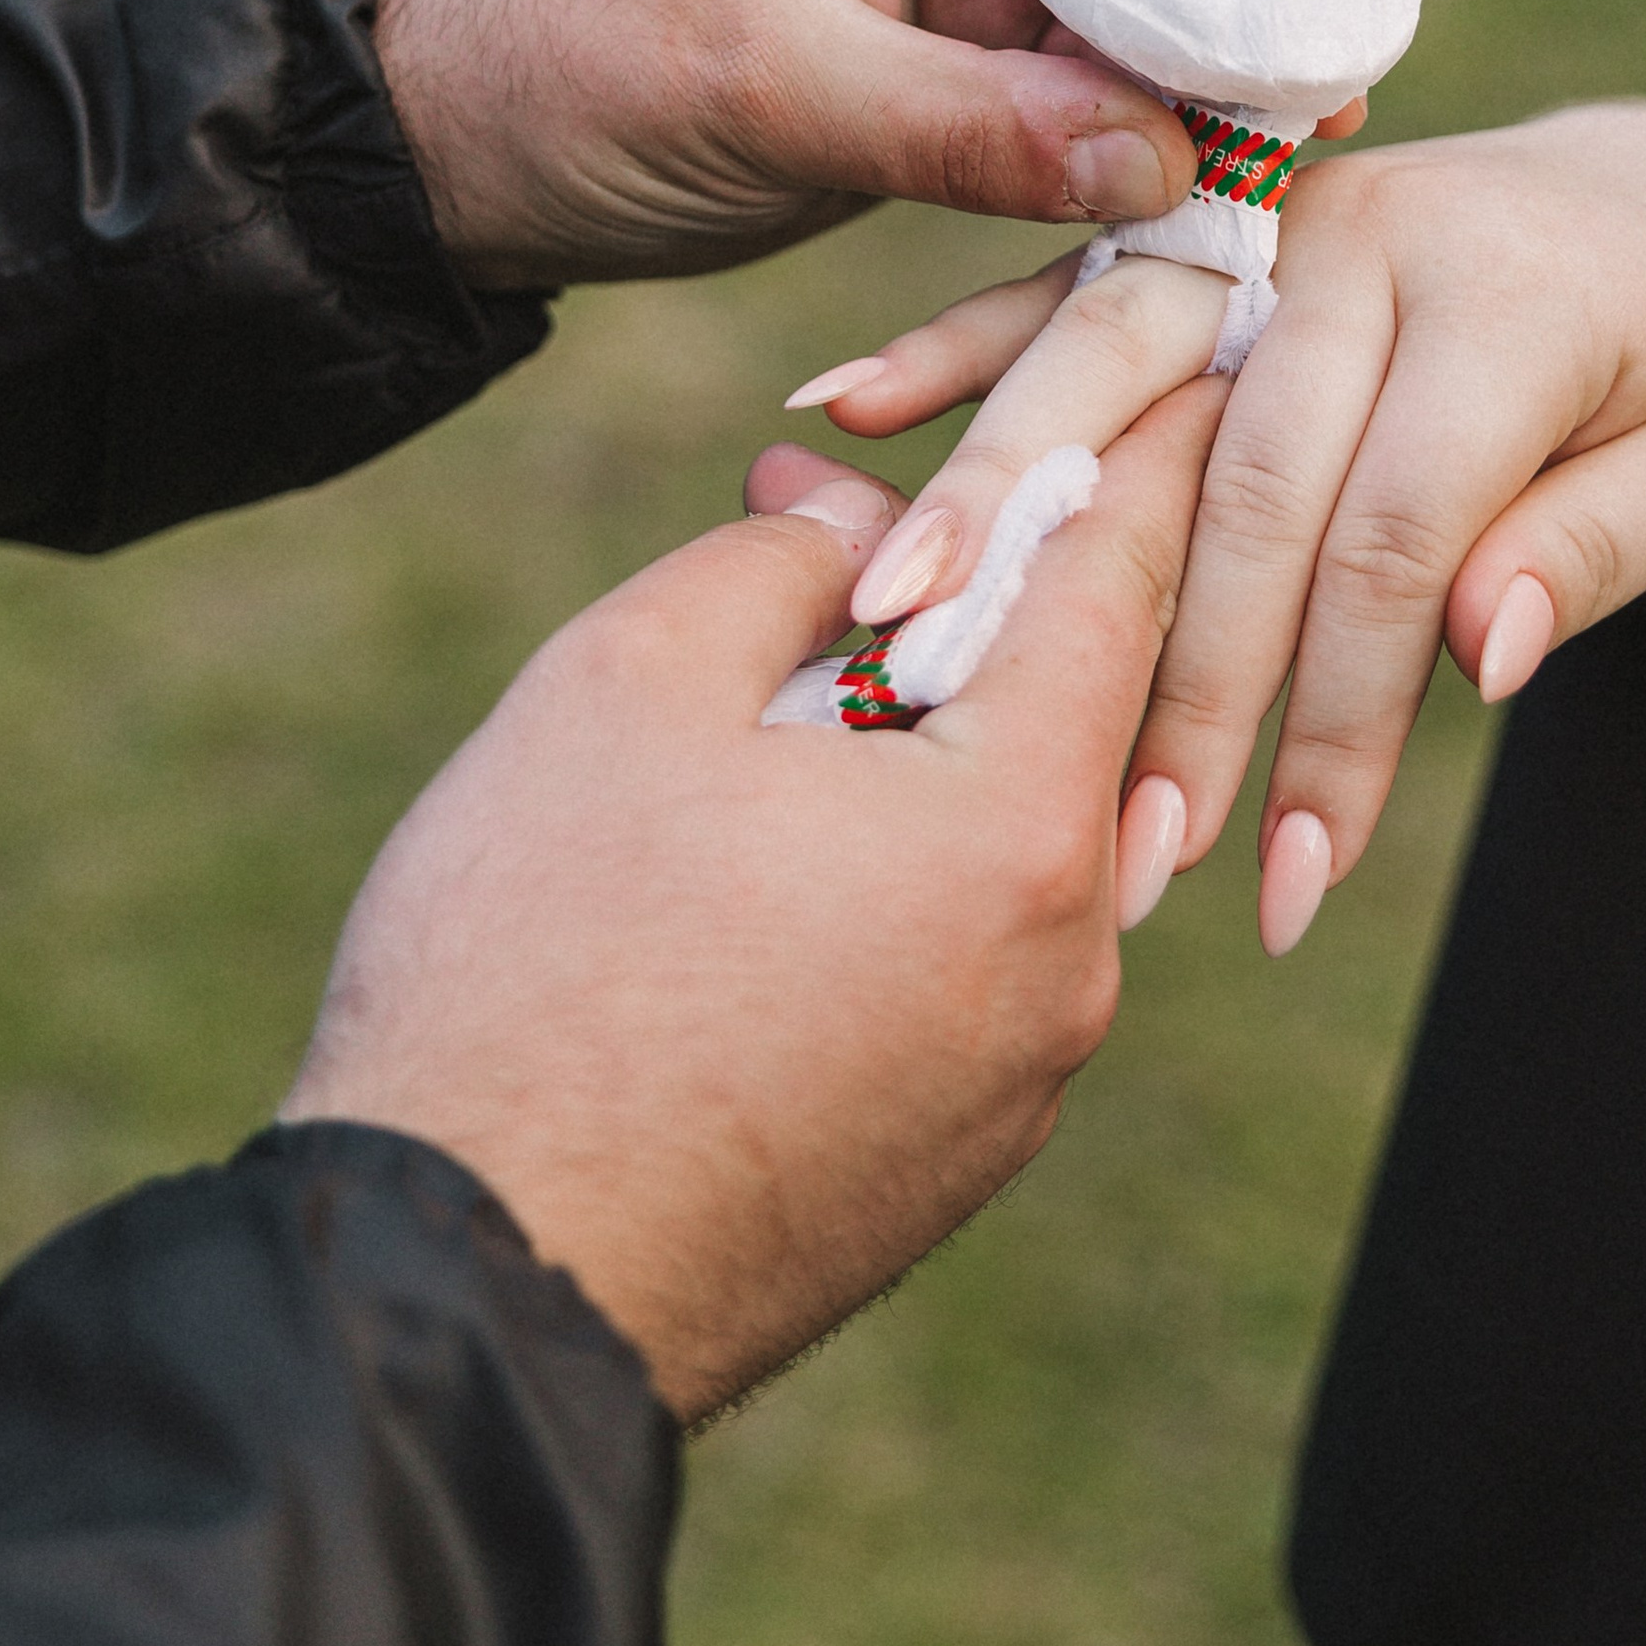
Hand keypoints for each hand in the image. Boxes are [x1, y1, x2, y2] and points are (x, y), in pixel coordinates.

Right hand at [282, 386, 1223, 1421]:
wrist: (470, 1289)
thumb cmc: (533, 966)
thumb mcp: (623, 689)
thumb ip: (771, 566)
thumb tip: (854, 525)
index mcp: (1019, 829)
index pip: (1122, 580)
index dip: (1136, 448)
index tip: (1176, 356)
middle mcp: (1068, 965)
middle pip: (1076, 720)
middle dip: (1002, 597)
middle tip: (926, 498)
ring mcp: (1018, 1086)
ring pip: (1011, 849)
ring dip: (940, 745)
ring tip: (806, 673)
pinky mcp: (948, 1166)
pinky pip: (965, 965)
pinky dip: (910, 875)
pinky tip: (785, 845)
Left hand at [373, 0, 1408, 291]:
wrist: (450, 153)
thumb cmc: (563, 52)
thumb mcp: (761, 81)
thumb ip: (964, 126)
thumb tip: (1170, 166)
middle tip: (1346, 34)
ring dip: (1219, 41)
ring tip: (1309, 131)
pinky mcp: (951, 46)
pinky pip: (1090, 66)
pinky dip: (1153, 119)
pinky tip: (1220, 183)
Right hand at [801, 103, 1645, 946]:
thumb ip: (1594, 544)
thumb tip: (1481, 649)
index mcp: (1504, 294)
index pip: (1393, 533)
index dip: (1340, 717)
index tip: (1294, 889)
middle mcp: (1364, 234)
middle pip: (1235, 478)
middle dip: (1174, 686)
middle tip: (1121, 862)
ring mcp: (1265, 220)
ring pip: (1110, 374)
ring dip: (1007, 521)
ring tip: (905, 647)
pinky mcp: (1197, 228)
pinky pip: (1059, 285)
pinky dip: (954, 346)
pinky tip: (840, 409)